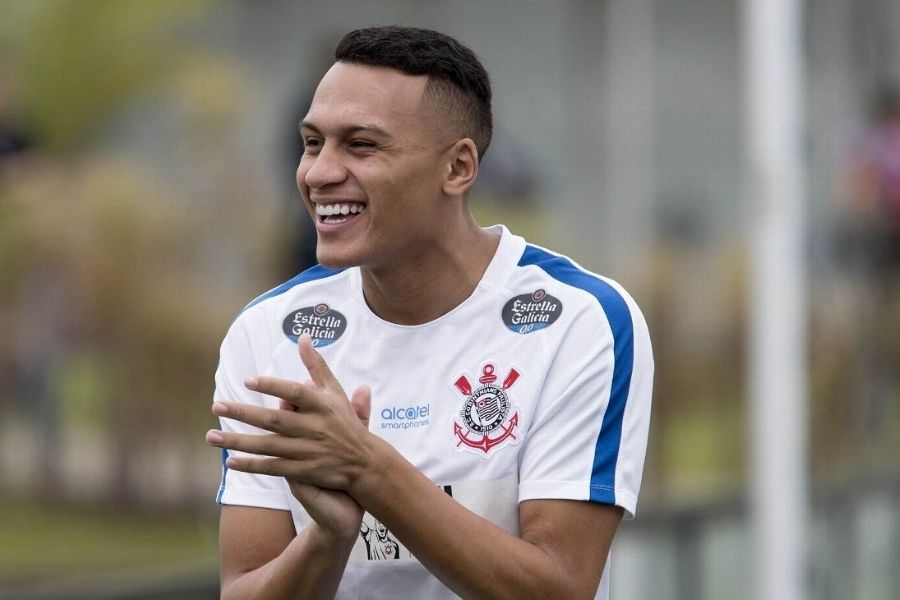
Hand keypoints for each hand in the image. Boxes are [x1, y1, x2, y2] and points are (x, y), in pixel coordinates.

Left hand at [206, 334, 372, 537]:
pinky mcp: (304, 471)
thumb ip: (317, 365)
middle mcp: (314, 427)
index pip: (295, 393)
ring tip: (212, 436)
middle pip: (275, 420)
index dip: (273, 386)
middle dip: (244, 413)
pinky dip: (253, 465)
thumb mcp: (335, 391)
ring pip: (268, 445)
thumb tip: (303, 337)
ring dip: (238, 441)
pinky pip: (273, 467)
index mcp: (321, 405)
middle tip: (217, 406)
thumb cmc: (345, 421)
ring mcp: (308, 451)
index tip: (248, 380)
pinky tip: (231, 462)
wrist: (363, 462)